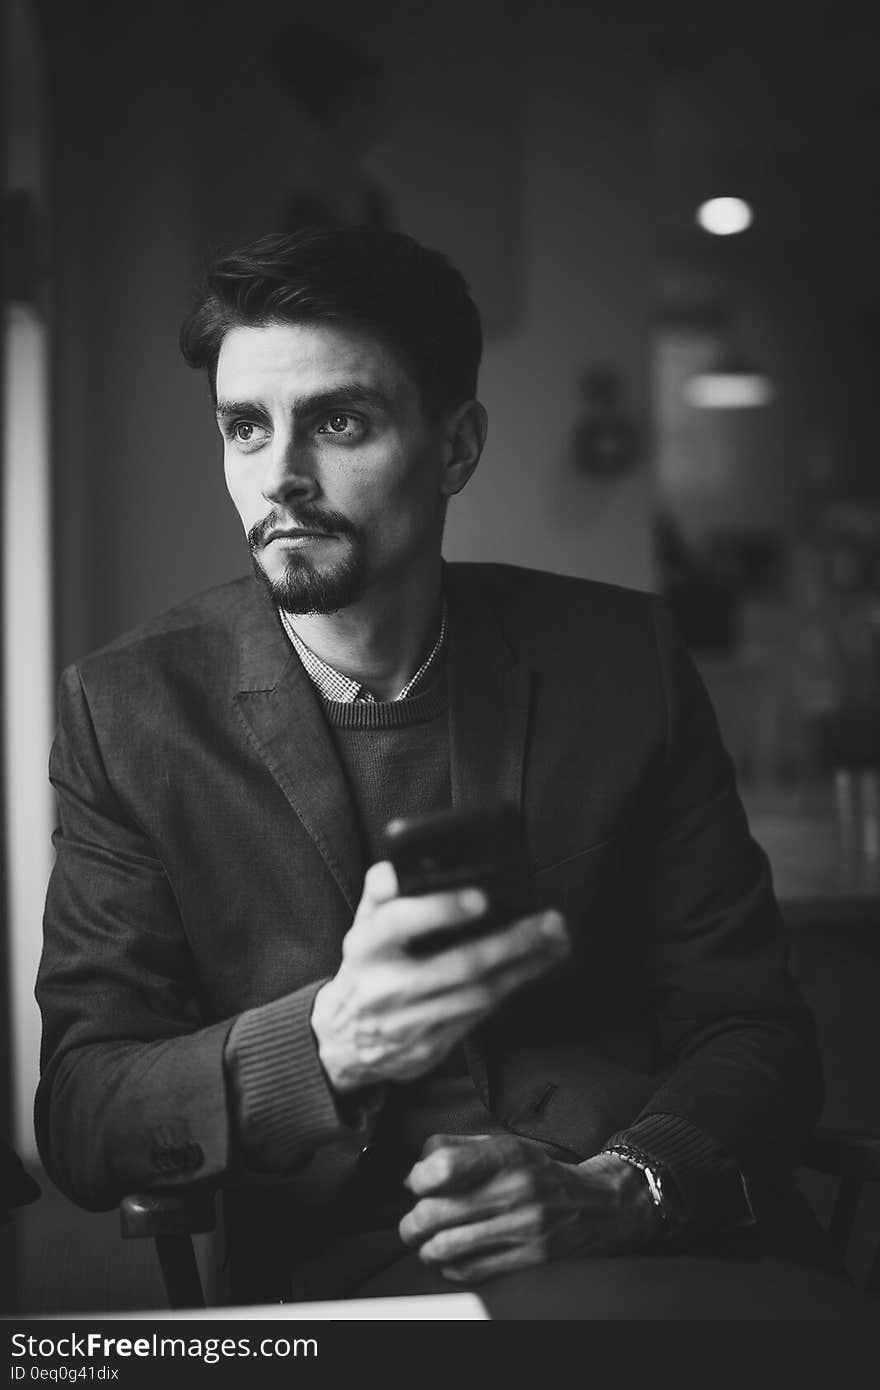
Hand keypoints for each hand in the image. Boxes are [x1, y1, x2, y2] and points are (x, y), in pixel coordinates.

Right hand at [311, 861, 568, 1092]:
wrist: (344, 1041)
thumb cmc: (366, 968)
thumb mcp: (361, 928)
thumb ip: (380, 894)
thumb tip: (396, 866)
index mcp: (365, 948)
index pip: (398, 922)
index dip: (440, 909)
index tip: (481, 897)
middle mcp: (386, 987)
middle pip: (458, 964)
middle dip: (511, 942)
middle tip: (549, 921)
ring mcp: (409, 1023)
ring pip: (479, 994)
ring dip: (525, 967)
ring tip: (555, 942)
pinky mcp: (430, 1048)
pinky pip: (480, 1015)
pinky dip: (512, 988)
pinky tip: (534, 967)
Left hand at [398, 1133, 664, 1282]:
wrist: (597, 1204)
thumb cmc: (538, 1172)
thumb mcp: (503, 1145)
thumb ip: (454, 1148)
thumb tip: (412, 1174)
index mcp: (505, 1155)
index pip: (441, 1167)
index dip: (418, 1179)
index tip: (417, 1185)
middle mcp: (514, 1190)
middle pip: (435, 1213)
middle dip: (411, 1223)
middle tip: (411, 1224)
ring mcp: (523, 1228)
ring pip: (446, 1248)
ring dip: (426, 1249)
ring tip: (426, 1243)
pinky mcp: (528, 1259)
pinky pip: (469, 1270)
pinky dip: (449, 1267)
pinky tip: (450, 1259)